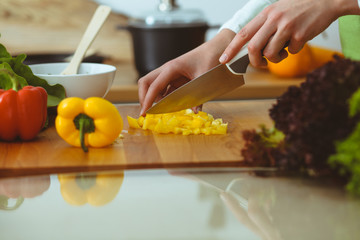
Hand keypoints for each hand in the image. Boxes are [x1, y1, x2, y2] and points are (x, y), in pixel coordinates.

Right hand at [138, 29, 235, 115]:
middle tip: (146, 112)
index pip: (154, 85)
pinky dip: (163, 99)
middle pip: (146, 83)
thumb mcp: (204, 78)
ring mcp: (169, 74)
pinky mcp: (174, 78)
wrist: (215, 51)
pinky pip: (164, 90)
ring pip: (153, 87)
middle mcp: (167, 70)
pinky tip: (170, 107)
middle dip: (144, 97)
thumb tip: (196, 111)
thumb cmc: (209, 60)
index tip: (144, 112)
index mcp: (172, 67)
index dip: (147, 99)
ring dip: (154, 99)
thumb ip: (199, 96)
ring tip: (160, 112)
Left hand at [219, 0, 359, 66]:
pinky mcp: (300, 34)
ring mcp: (287, 26)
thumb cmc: (299, 8)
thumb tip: (252, 47)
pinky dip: (293, 51)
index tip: (223, 60)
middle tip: (260, 64)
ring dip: (275, 59)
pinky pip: (291, 52)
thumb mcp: (278, 11)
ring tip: (282, 53)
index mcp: (266, 14)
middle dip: (254, 61)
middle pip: (253, 47)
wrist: (327, 0)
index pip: (243, 33)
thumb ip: (264, 26)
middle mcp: (274, 19)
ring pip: (270, 53)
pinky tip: (298, 41)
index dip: (231, 49)